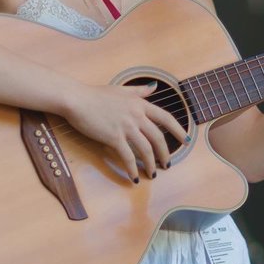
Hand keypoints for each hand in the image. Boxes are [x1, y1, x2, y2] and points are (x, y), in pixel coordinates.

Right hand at [62, 81, 187, 181]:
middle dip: (165, 153)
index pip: (166, 118)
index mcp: (140, 104)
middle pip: (158, 138)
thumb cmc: (96, 95)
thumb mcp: (121, 89)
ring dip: (151, 164)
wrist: (77, 99)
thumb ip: (139, 90)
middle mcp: (136, 116)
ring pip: (146, 149)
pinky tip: (134, 177)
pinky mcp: (114, 137)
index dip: (178, 130)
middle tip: (168, 164)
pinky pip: (127, 157)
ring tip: (153, 174)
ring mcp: (126, 127)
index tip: (186, 140)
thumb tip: (154, 87)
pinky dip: (132, 168)